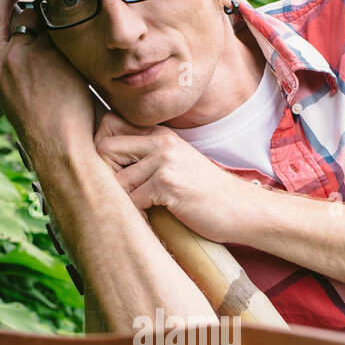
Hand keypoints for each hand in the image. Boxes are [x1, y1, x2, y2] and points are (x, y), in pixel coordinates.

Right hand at [0, 0, 97, 168]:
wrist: (58, 149)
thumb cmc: (46, 132)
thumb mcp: (18, 98)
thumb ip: (22, 71)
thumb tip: (34, 54)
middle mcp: (11, 57)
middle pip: (26, 16)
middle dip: (43, 13)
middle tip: (61, 16)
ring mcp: (32, 55)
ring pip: (51, 23)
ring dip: (66, 28)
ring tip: (81, 42)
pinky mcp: (56, 57)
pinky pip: (69, 34)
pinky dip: (80, 37)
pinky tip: (92, 47)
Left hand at [93, 111, 257, 240]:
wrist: (242, 210)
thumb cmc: (205, 195)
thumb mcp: (177, 165)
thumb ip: (147, 157)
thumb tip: (103, 165)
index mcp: (161, 134)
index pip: (109, 125)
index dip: (102, 150)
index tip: (113, 173)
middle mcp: (161, 141)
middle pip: (104, 148)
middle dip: (105, 176)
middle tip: (122, 195)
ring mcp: (165, 161)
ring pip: (117, 181)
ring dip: (125, 202)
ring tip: (143, 212)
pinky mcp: (169, 183)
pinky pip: (133, 200)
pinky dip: (139, 216)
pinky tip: (153, 220)